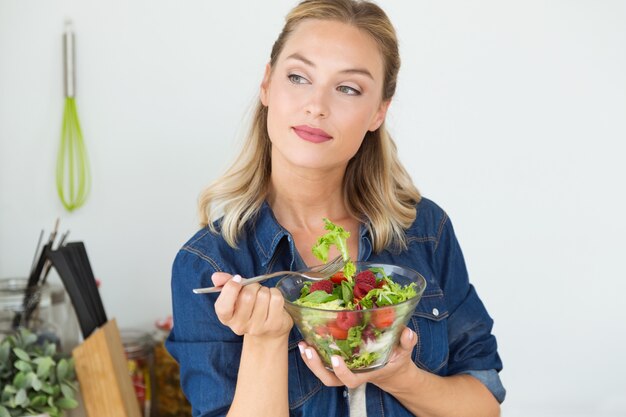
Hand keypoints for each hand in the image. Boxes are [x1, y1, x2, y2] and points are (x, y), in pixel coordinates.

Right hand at [211, 272, 292, 338]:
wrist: (268, 331)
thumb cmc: (249, 307)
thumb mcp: (235, 296)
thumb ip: (225, 284)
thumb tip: (216, 276)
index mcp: (226, 318)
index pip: (223, 306)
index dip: (230, 289)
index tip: (237, 279)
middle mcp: (240, 326)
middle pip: (247, 296)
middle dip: (252, 285)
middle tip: (254, 288)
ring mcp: (257, 327)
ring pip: (263, 295)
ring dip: (264, 289)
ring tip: (263, 296)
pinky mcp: (274, 325)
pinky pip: (276, 299)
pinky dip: (275, 292)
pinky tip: (272, 299)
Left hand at [298, 326, 417, 389]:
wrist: (391, 369)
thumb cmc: (396, 359)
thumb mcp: (404, 351)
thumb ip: (406, 342)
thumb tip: (407, 332)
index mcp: (366, 374)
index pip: (350, 380)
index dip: (341, 372)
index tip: (334, 358)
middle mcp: (351, 373)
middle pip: (329, 379)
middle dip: (316, 366)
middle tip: (308, 349)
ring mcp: (343, 369)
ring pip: (323, 373)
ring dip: (310, 361)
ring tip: (303, 345)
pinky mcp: (338, 361)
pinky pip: (322, 362)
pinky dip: (313, 353)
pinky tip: (307, 339)